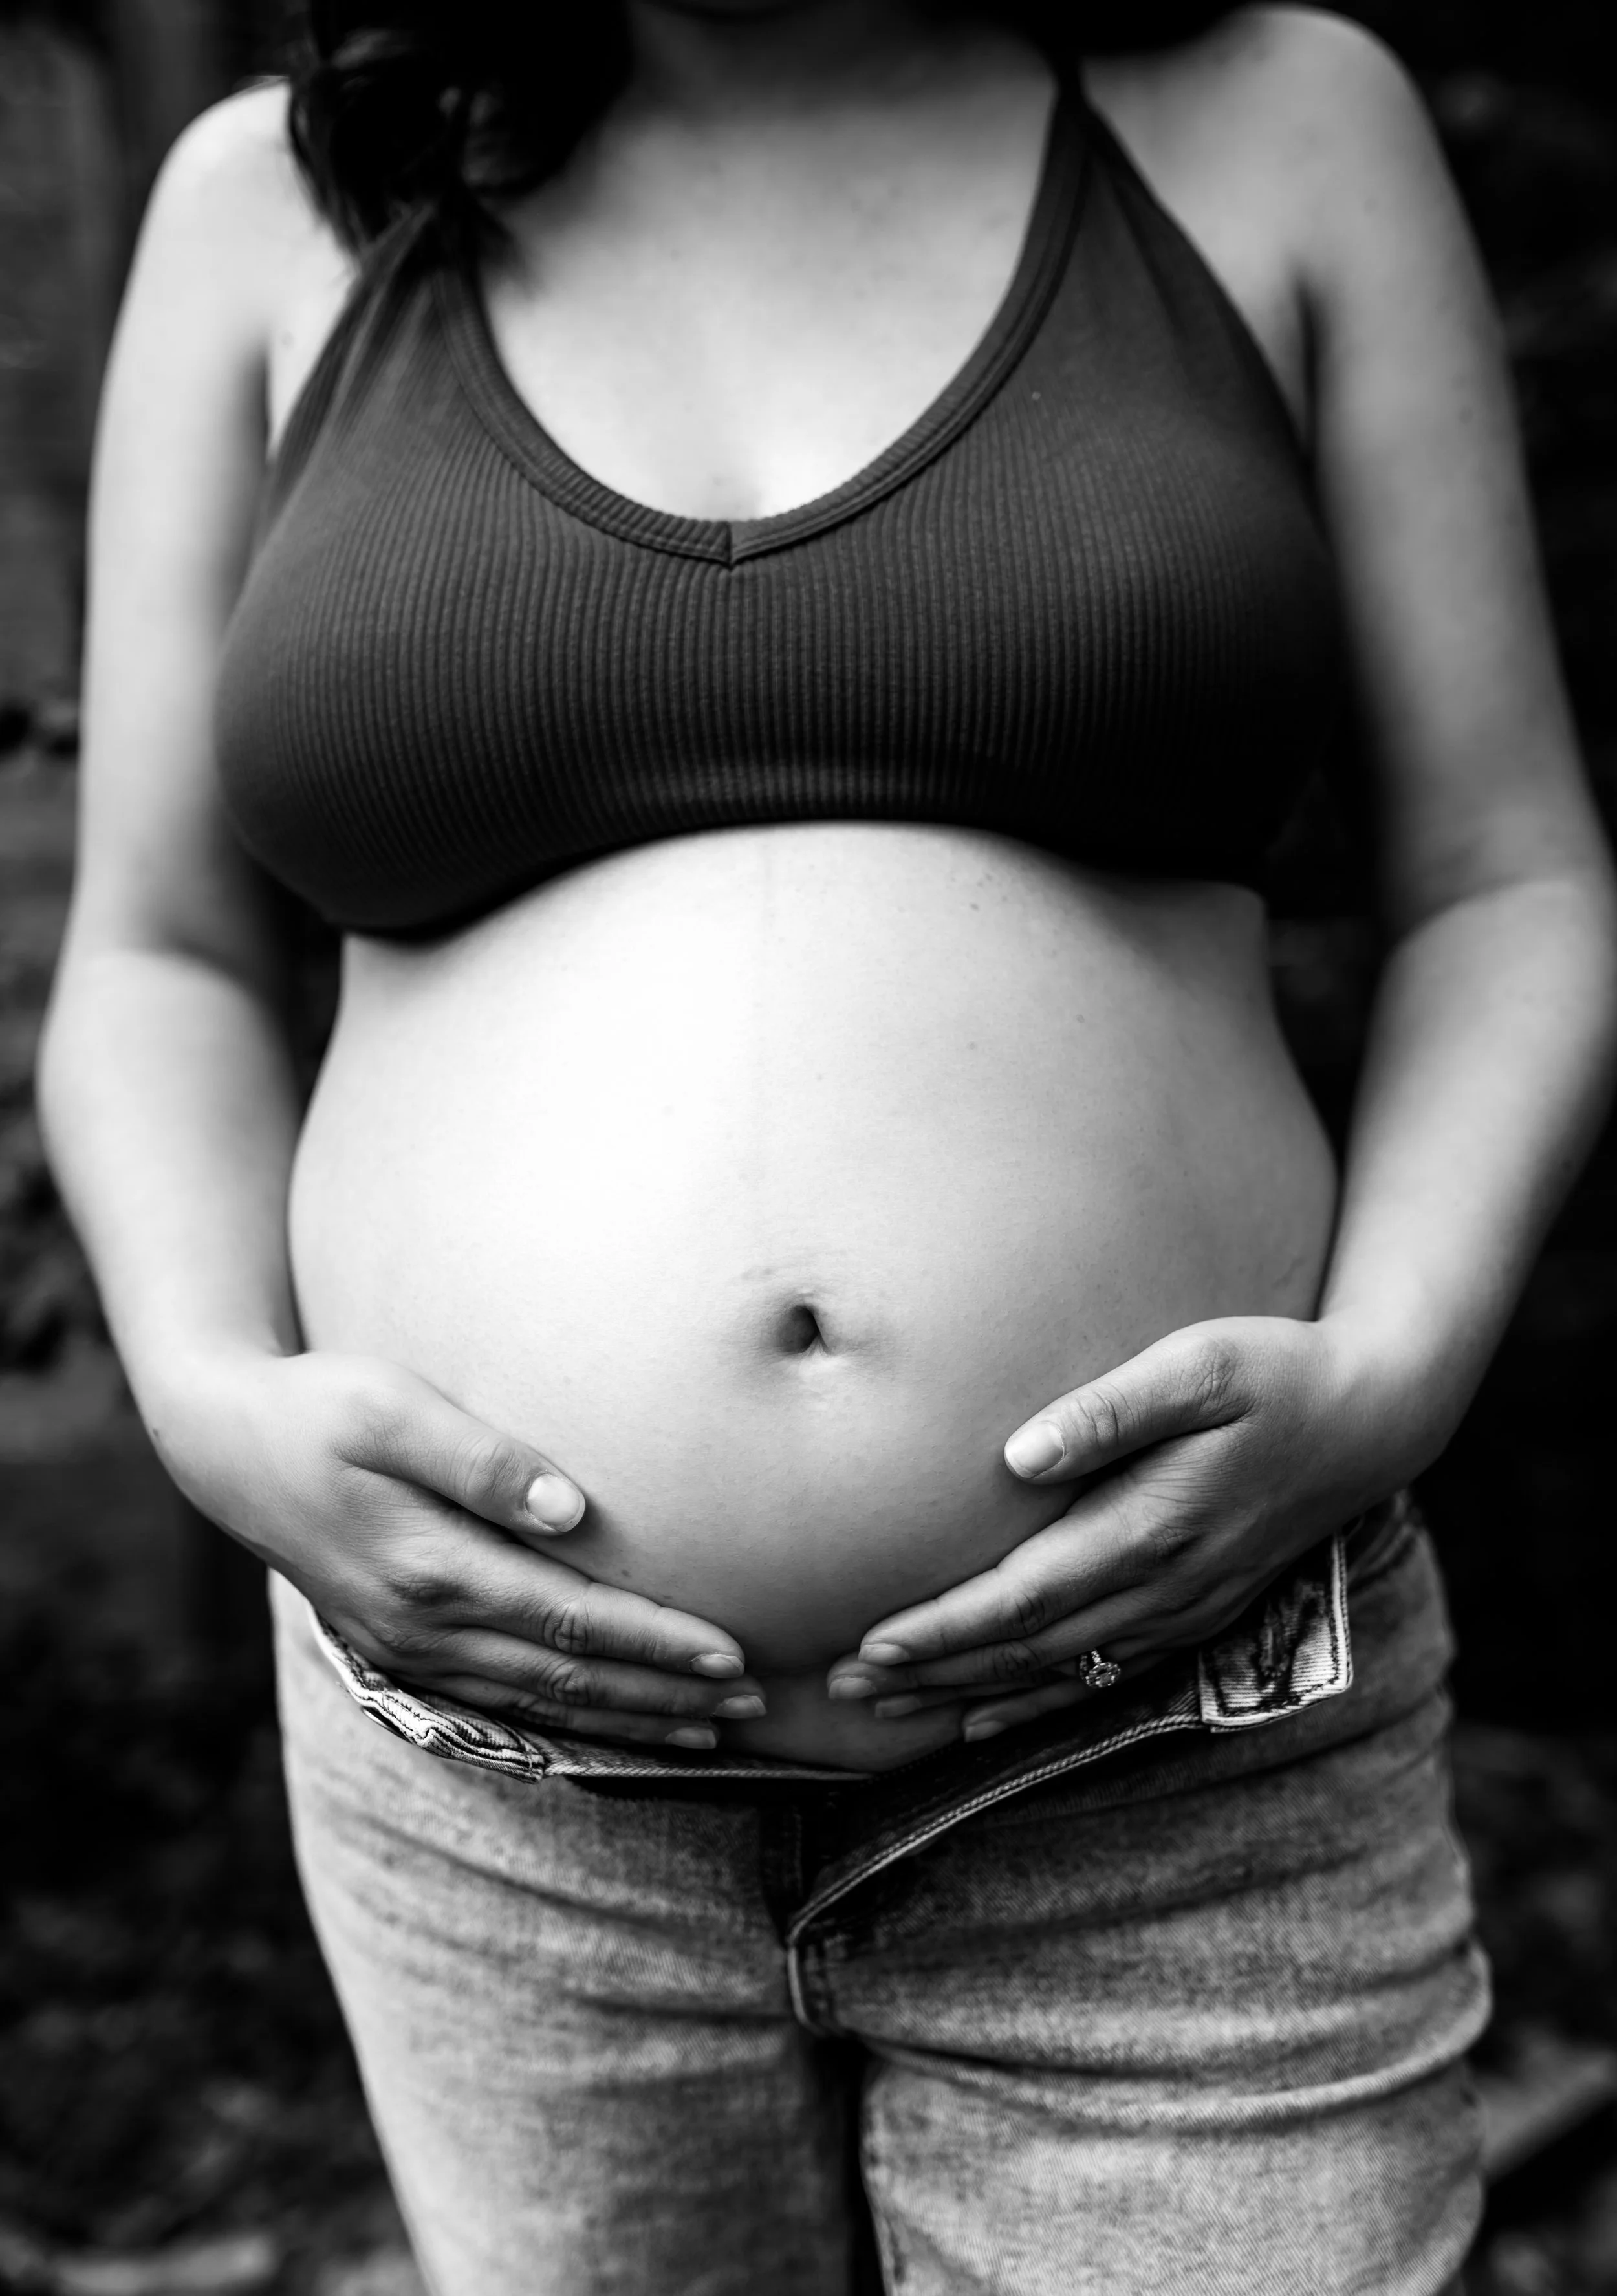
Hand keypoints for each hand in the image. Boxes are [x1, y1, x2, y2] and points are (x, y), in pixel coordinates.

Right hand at [155, 1347, 763, 1748]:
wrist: (225, 1447)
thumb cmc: (318, 1407)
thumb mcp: (390, 1408)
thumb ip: (481, 1459)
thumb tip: (574, 1510)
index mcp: (431, 1570)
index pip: (573, 1622)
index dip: (656, 1643)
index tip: (731, 1654)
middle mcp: (423, 1628)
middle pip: (569, 1679)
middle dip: (667, 1695)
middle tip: (755, 1701)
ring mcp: (409, 1649)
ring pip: (541, 1703)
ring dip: (631, 1717)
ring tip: (711, 1725)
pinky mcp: (401, 1648)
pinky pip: (502, 1701)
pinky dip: (570, 1718)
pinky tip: (615, 1721)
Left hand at [826, 1315, 1407, 1741]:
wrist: (1373, 1418)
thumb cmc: (1277, 1372)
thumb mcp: (1201, 1364)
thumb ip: (1111, 1410)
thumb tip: (1018, 1456)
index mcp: (1154, 1526)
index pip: (1025, 1598)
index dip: (944, 1628)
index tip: (871, 1641)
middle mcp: (1166, 1586)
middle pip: (1029, 1648)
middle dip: (932, 1671)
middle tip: (844, 1684)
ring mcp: (1185, 1610)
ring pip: (1060, 1674)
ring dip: (970, 1693)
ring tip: (888, 1706)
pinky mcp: (1199, 1614)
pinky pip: (1104, 1678)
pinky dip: (1038, 1704)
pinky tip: (984, 1717)